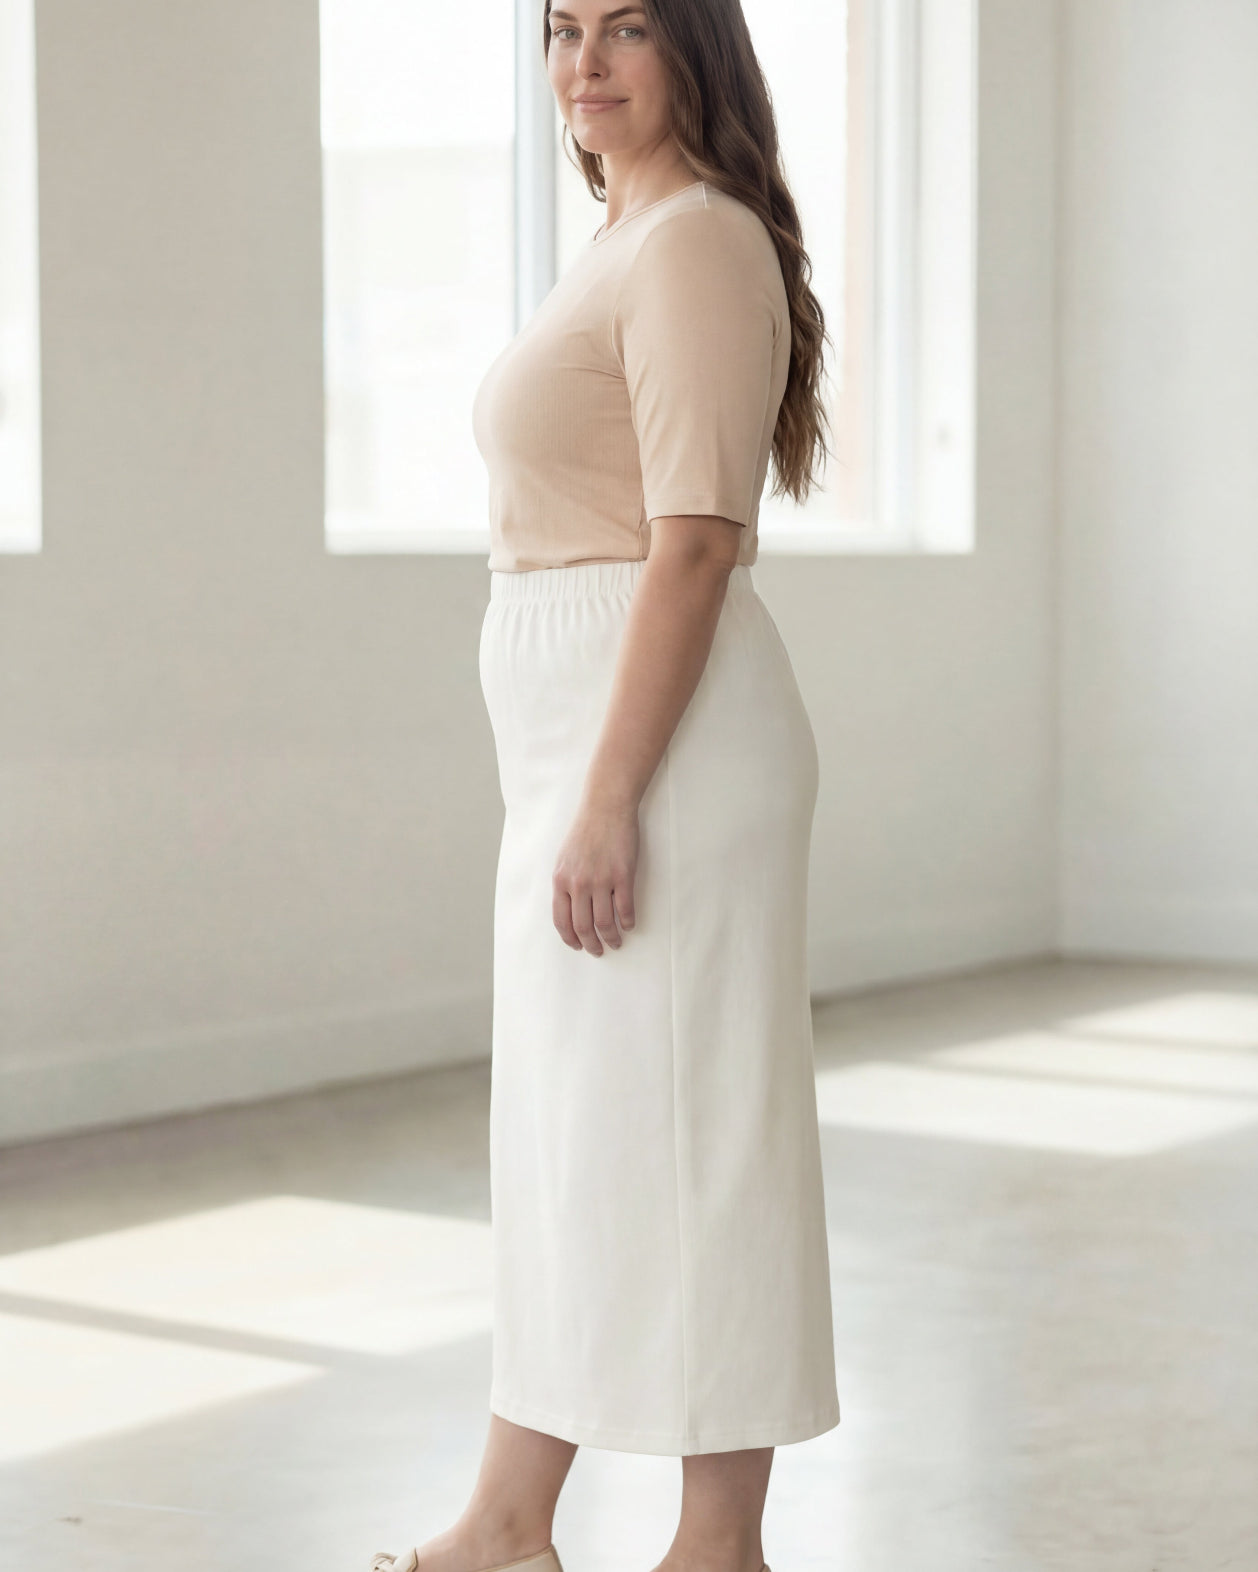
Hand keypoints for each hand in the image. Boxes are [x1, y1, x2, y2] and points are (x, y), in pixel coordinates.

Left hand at [552, 798, 638, 954]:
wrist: (606, 808)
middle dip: (591, 945)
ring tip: (616, 942)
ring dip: (611, 938)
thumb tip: (569, 910)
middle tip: (598, 950)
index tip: (578, 946)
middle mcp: (578, 883)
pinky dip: (628, 922)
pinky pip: (625, 908)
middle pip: (583, 926)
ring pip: (605, 922)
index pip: (562, 921)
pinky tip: (629, 925)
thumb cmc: (585, 831)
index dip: (570, 938)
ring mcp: (601, 880)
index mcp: (561, 880)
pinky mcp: (623, 875)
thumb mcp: (564, 859)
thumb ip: (565, 884)